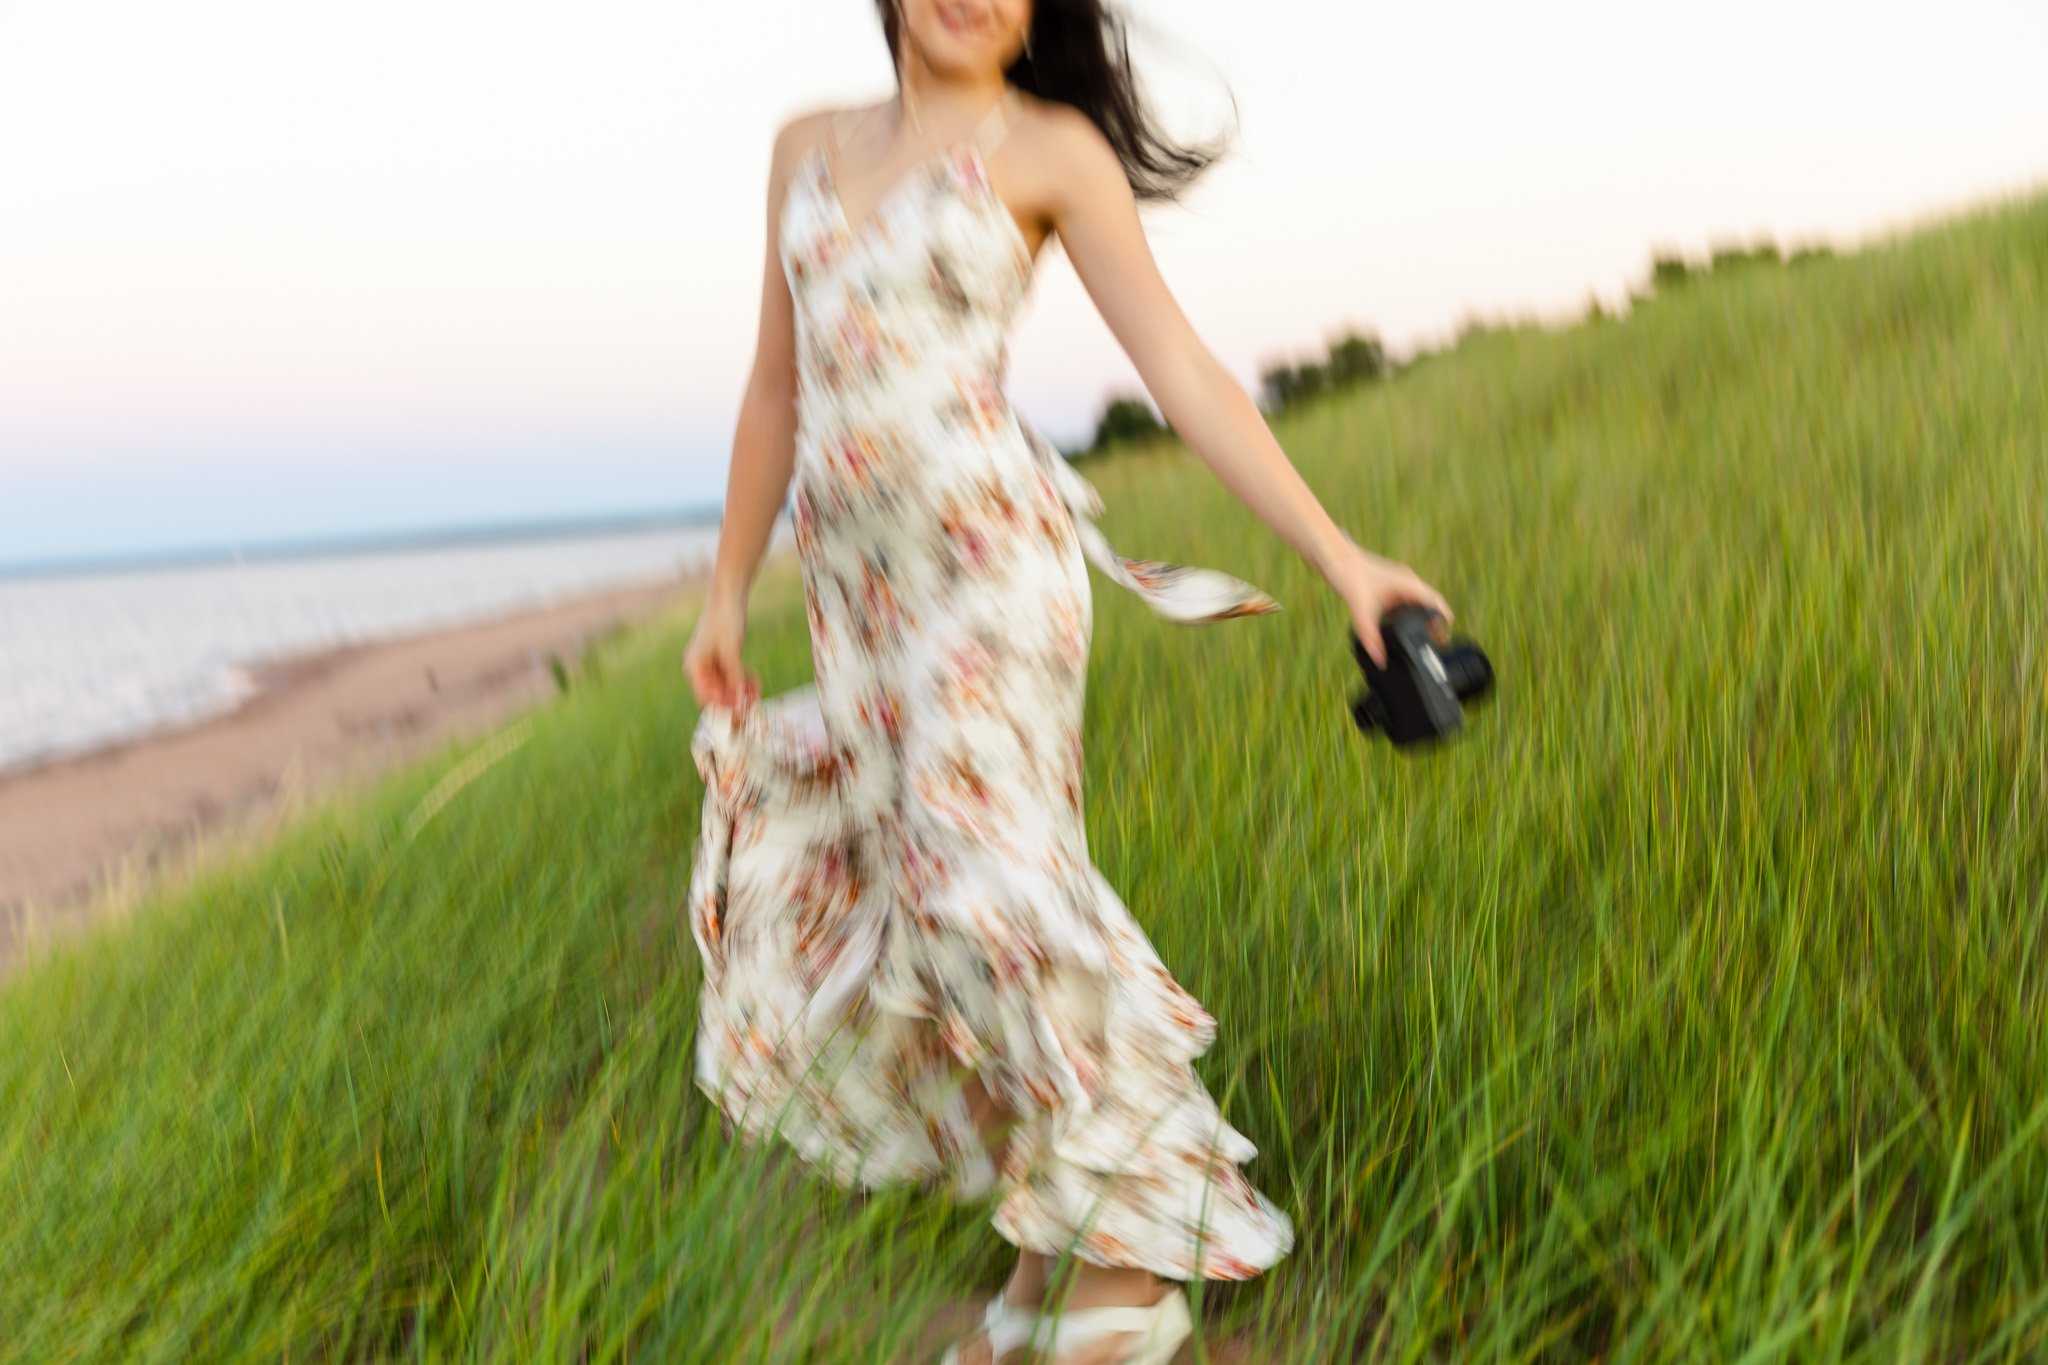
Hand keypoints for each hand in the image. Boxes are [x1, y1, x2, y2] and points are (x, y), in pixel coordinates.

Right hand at [682, 586, 759, 710]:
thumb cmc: (725, 621)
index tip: (740, 713)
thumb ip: (735, 677)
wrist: (729, 595)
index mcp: (694, 666)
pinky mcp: (723, 655)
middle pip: (717, 692)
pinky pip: (732, 673)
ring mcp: (712, 661)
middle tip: (752, 706)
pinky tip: (755, 684)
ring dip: (741, 690)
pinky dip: (743, 678)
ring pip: (727, 684)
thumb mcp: (731, 652)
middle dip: (735, 699)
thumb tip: (740, 702)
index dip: (722, 707)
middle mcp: (700, 666)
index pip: (705, 697)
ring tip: (757, 696)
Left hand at [1321, 537, 1453, 668]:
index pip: (1435, 602)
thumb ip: (1370, 635)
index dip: (1443, 620)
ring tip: (1421, 637)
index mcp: (1408, 583)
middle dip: (1434, 622)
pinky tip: (1398, 626)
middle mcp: (1406, 581)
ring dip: (1421, 618)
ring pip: (1417, 602)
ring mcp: (1397, 582)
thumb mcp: (1360, 609)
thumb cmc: (1348, 575)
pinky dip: (1407, 614)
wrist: (1334, 558)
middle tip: (1435, 643)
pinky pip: (1405, 601)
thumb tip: (1379, 658)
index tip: (1444, 638)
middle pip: (1430, 603)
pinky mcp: (1387, 585)